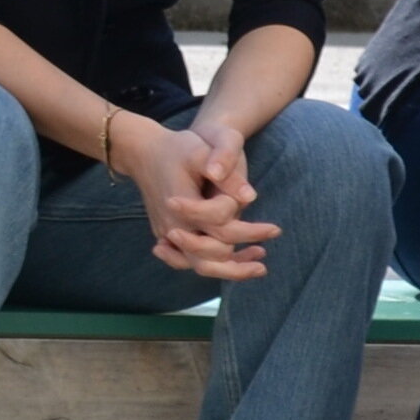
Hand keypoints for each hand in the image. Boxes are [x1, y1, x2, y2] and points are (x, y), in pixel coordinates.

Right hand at [126, 113, 277, 280]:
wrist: (143, 152)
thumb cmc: (177, 149)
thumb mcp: (202, 151)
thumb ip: (225, 172)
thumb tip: (250, 197)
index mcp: (183, 206)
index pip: (221, 227)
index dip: (251, 231)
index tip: (276, 229)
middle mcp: (173, 225)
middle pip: (209, 256)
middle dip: (240, 262)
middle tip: (266, 259)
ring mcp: (168, 233)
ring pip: (199, 264)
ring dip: (228, 270)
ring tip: (258, 267)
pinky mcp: (168, 235)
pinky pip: (189, 259)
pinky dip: (210, 264)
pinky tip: (233, 259)